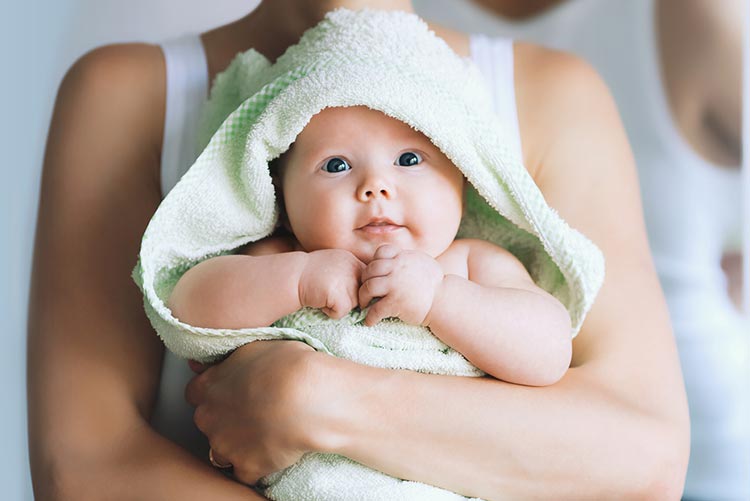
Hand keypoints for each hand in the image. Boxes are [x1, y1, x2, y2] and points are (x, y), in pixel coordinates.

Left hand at [185, 340, 326, 484]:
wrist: (306, 399)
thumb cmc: (286, 367)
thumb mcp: (255, 347)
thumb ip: (231, 360)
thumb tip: (215, 364)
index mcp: (209, 385)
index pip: (195, 392)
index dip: (215, 392)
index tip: (231, 391)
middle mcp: (209, 417)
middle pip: (208, 422)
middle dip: (225, 419)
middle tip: (254, 410)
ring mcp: (225, 444)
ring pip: (222, 450)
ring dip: (238, 445)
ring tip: (264, 434)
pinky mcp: (246, 466)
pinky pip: (246, 472)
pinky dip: (258, 465)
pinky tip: (275, 452)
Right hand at [298, 249, 364, 318]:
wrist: (291, 276)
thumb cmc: (309, 274)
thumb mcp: (334, 265)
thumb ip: (350, 273)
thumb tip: (365, 294)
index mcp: (352, 259)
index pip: (366, 281)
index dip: (354, 289)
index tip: (336, 288)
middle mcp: (353, 268)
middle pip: (361, 294)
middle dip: (347, 298)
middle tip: (328, 291)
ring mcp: (347, 281)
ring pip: (354, 305)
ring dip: (338, 305)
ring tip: (323, 294)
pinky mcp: (340, 296)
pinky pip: (342, 312)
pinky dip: (330, 312)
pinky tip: (320, 300)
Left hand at [358, 244, 443, 325]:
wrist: (445, 301)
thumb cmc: (435, 284)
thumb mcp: (421, 262)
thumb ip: (406, 259)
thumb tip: (394, 257)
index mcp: (404, 257)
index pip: (381, 251)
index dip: (375, 261)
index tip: (375, 273)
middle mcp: (397, 268)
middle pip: (370, 270)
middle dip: (364, 280)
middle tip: (366, 290)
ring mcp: (395, 285)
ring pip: (368, 287)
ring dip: (363, 297)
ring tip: (365, 304)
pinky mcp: (395, 303)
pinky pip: (375, 310)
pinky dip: (370, 318)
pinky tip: (370, 322)